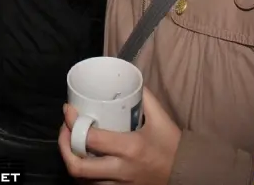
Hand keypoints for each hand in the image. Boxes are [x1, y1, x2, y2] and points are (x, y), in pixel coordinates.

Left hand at [58, 87, 181, 184]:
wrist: (189, 174)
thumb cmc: (173, 146)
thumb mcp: (161, 119)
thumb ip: (145, 97)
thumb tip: (130, 78)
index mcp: (130, 149)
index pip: (90, 139)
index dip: (72, 124)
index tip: (68, 110)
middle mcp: (121, 170)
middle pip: (78, 167)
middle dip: (63, 147)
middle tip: (65, 130)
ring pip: (83, 181)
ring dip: (72, 162)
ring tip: (71, 144)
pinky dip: (84, 176)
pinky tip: (84, 161)